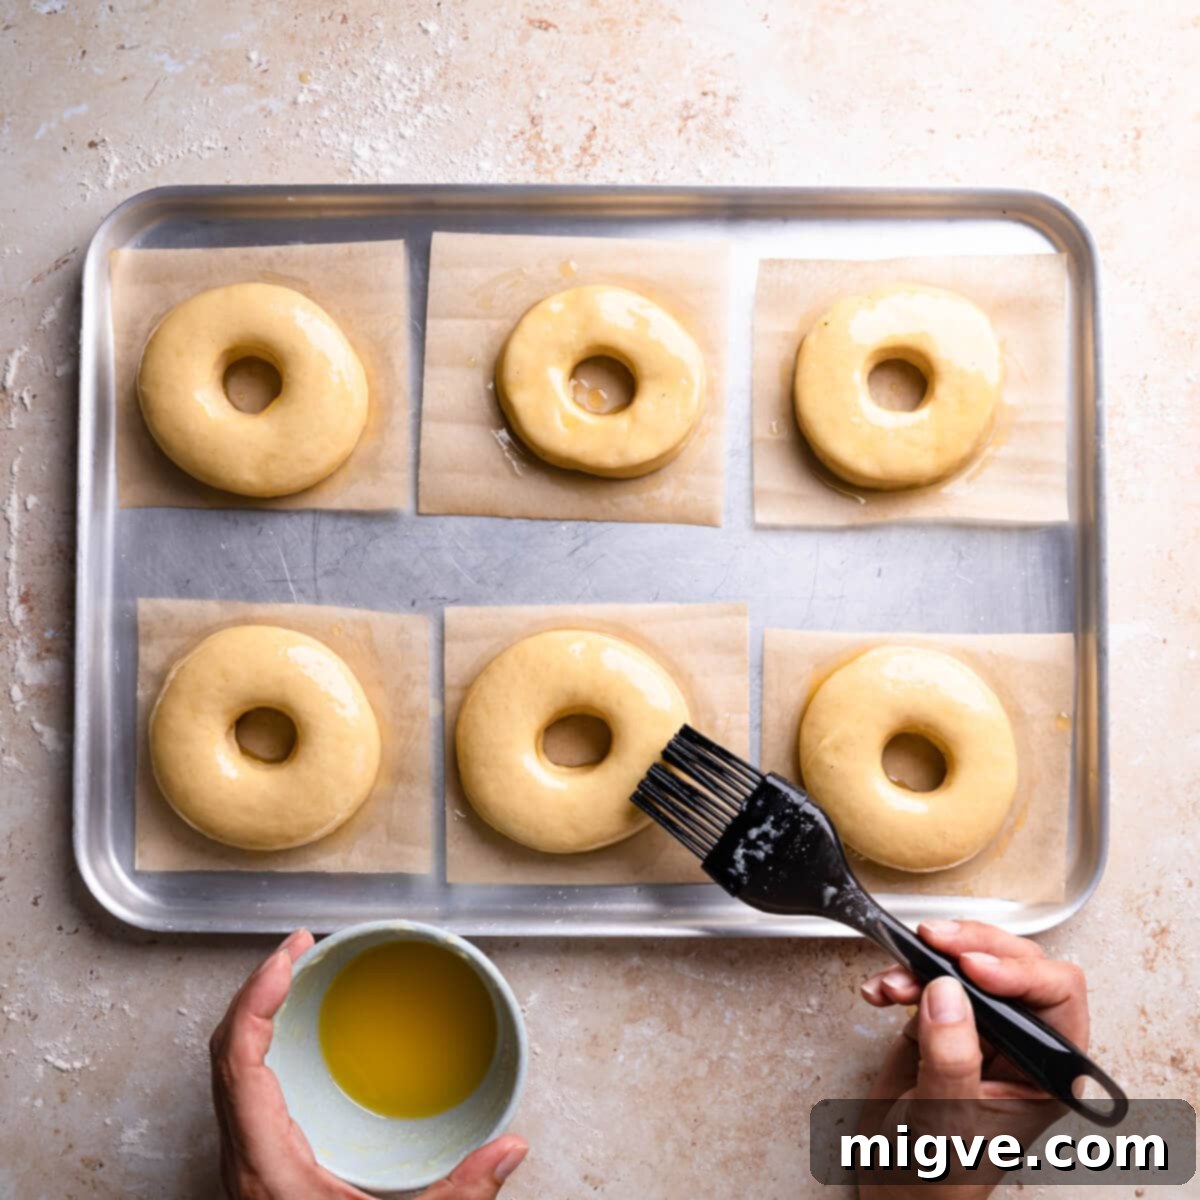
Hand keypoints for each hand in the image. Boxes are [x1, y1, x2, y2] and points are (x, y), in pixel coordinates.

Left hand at [210, 930, 527, 1199]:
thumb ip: (459, 1197)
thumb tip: (512, 1147)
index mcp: (266, 1165)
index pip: (238, 1059)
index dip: (258, 996)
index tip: (292, 953)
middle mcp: (244, 1160)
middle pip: (225, 1053)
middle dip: (258, 989)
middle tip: (298, 948)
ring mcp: (246, 1166)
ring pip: (228, 1072)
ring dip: (256, 1016)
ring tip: (293, 979)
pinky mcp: (257, 1172)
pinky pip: (242, 1092)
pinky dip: (260, 1049)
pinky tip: (292, 1042)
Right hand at [855, 919, 1089, 1198]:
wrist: (895, 1191)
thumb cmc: (937, 1179)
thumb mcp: (948, 1123)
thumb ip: (953, 1058)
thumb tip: (948, 992)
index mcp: (1047, 1072)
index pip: (1057, 994)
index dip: (1018, 972)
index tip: (972, 968)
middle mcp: (1021, 1044)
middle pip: (1016, 964)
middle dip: (973, 947)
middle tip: (934, 941)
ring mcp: (980, 1030)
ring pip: (972, 963)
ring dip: (930, 957)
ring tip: (896, 977)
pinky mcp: (941, 1021)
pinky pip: (930, 976)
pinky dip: (902, 974)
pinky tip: (882, 990)